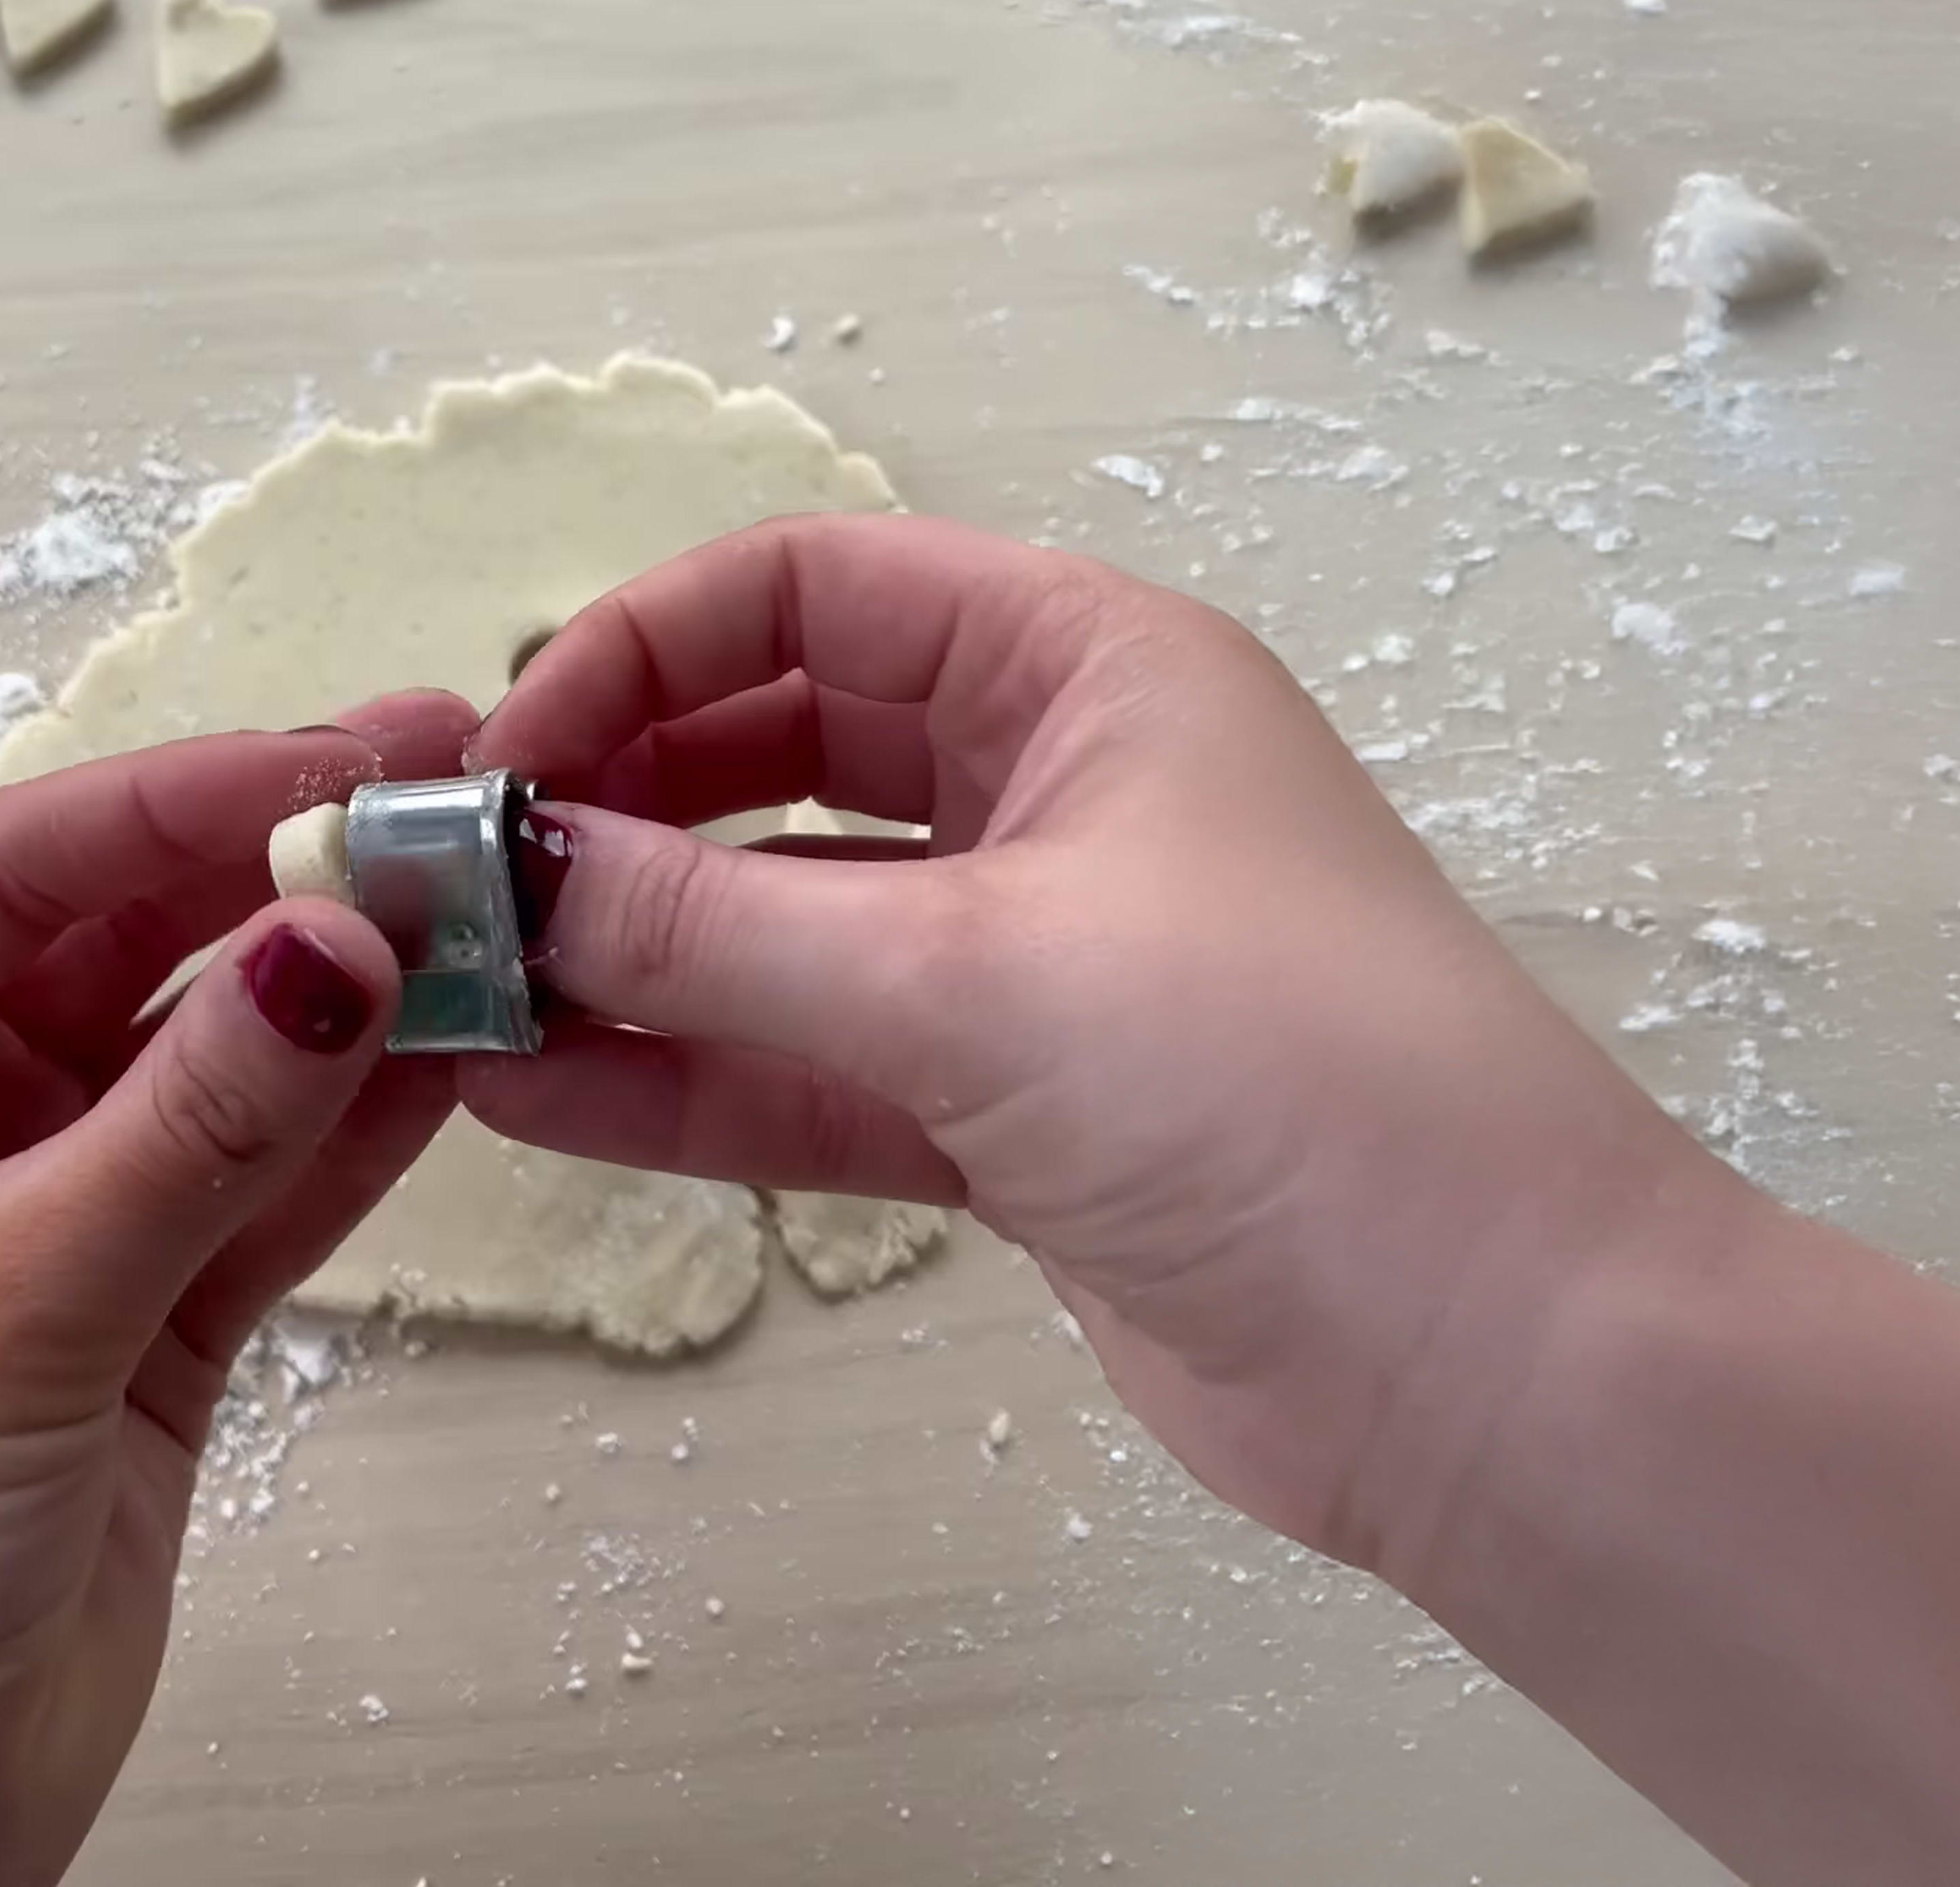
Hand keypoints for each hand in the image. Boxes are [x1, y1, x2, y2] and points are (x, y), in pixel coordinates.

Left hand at [0, 692, 475, 1886]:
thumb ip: (184, 1130)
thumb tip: (337, 946)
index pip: (10, 873)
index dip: (172, 799)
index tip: (334, 759)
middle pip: (129, 945)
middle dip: (279, 869)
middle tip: (449, 794)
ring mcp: (54, 1225)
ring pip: (221, 1064)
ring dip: (347, 993)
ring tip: (492, 912)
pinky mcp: (144, 1334)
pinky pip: (268, 1190)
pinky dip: (363, 1126)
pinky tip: (461, 1052)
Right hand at [466, 515, 1718, 1572]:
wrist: (1505, 1369)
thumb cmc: (1271, 1080)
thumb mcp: (972, 971)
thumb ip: (717, 925)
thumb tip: (505, 874)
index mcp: (1082, 668)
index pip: (807, 590)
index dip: (638, 651)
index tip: (506, 760)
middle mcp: (1050, 784)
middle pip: (776, 746)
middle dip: (615, 807)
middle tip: (456, 888)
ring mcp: (1027, 955)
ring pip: (780, 919)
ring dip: (627, 956)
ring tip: (454, 1005)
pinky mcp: (1010, 1113)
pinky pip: (810, 1064)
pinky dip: (685, 1078)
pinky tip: (538, 1098)